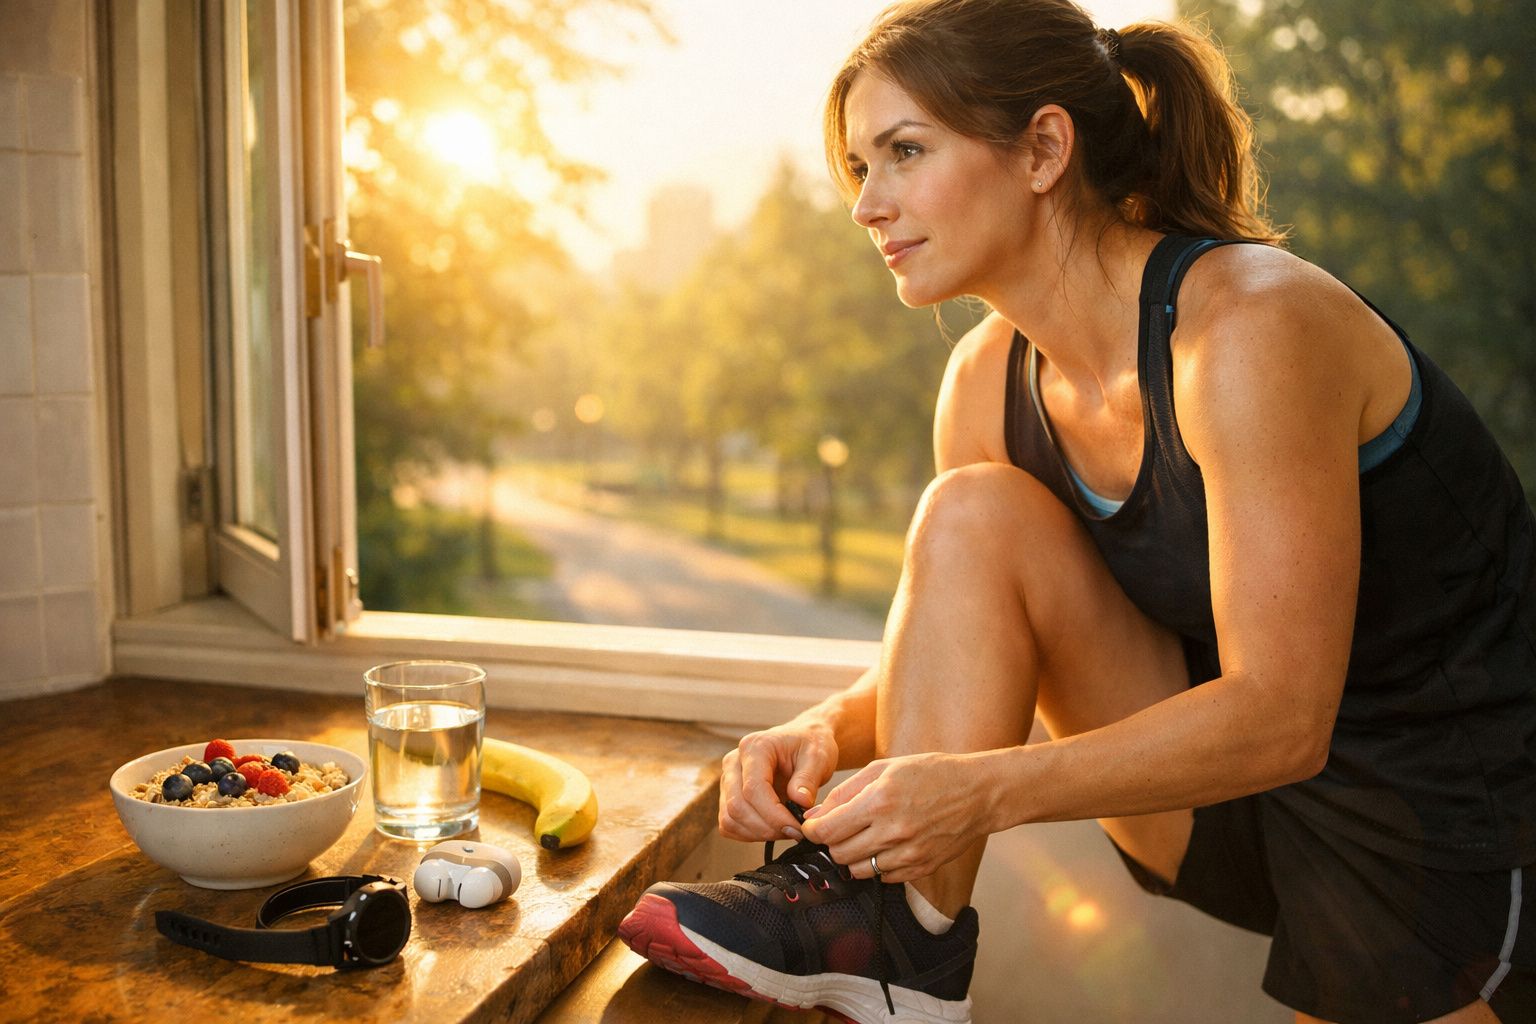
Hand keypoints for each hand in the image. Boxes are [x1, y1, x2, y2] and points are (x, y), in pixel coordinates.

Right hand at [718, 722, 838, 842]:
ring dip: (758, 833)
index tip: (798, 828)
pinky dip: (749, 834)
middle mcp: (734, 762)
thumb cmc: (810, 745)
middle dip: (767, 828)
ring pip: (729, 819)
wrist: (804, 741)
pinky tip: (773, 830)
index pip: (753, 789)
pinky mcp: (728, 796)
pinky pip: (729, 825)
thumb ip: (808, 778)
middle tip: (795, 832)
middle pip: (737, 806)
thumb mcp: (818, 756)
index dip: (774, 815)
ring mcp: (728, 780)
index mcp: (754, 747)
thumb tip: (800, 802)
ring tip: (786, 830)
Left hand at [798, 751, 990, 883]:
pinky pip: (883, 877)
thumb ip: (844, 792)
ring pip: (858, 870)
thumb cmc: (930, 773)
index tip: (814, 827)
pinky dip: (878, 865)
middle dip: (833, 843)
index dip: (813, 830)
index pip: (826, 830)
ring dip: (854, 856)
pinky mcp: (920, 868)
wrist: (977, 793)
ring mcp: (908, 854)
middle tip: (843, 828)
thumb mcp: (883, 768)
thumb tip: (813, 816)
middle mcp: (892, 832)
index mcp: (878, 801)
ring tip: (867, 835)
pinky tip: (888, 845)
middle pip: (838, 854)